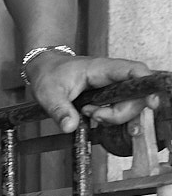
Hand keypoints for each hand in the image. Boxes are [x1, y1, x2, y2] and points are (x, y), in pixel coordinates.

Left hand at [25, 51, 159, 131]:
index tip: (151, 103)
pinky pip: (122, 109)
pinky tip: (94, 117)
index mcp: (102, 69)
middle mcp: (113, 77)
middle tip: (94, 116)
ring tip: (88, 114)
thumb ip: (60, 110)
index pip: (135, 72)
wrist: (44, 69)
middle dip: (120, 113)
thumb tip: (69, 126)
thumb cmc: (49, 74)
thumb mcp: (49, 93)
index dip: (148, 86)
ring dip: (114, 117)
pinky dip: (112, 118)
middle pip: (136, 96)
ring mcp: (114, 87)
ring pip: (130, 105)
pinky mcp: (111, 96)